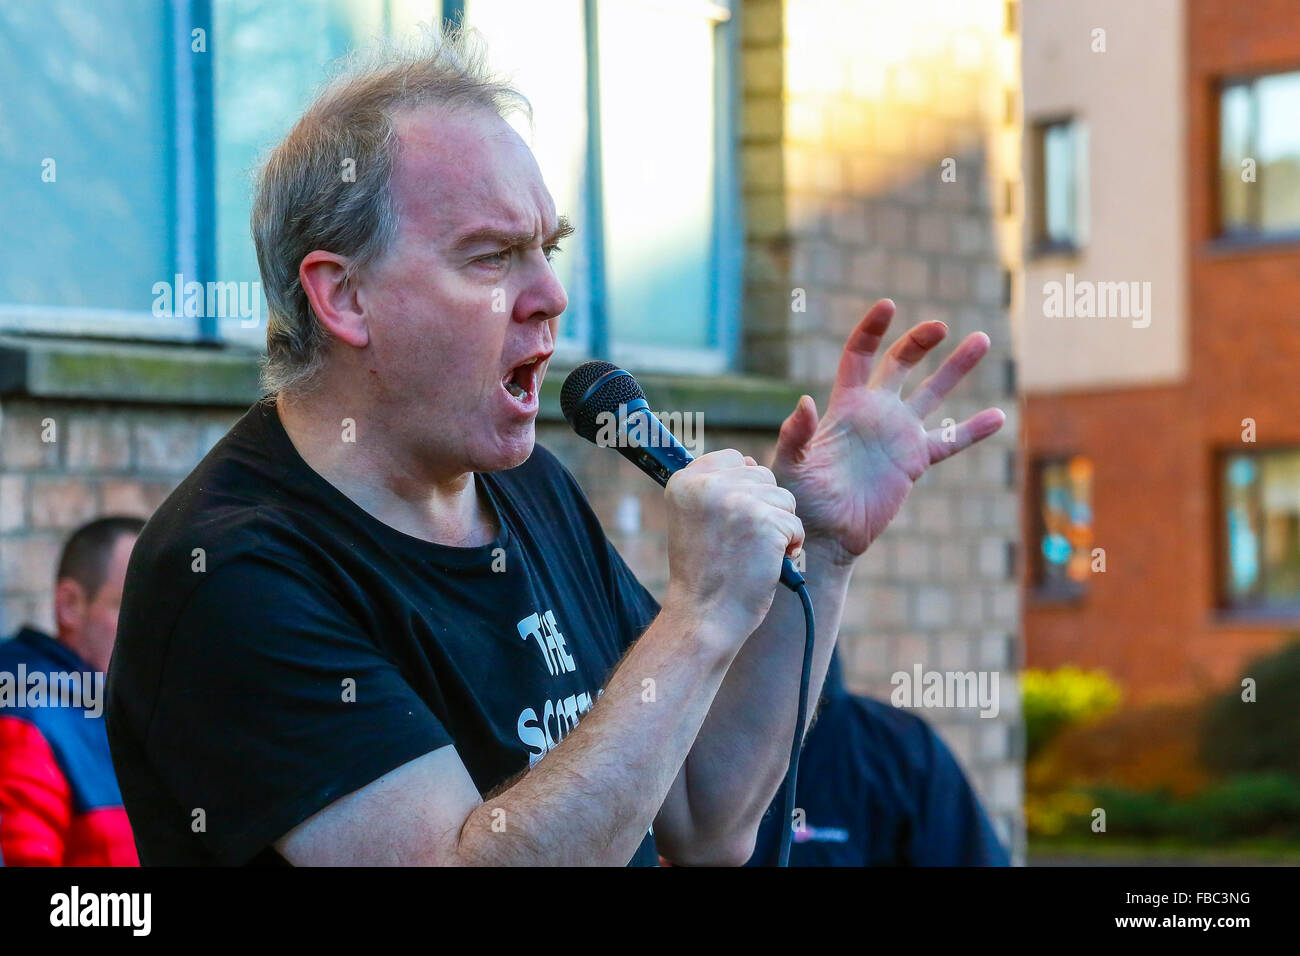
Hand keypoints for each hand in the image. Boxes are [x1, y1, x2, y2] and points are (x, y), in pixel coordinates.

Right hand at [663, 449, 803, 640]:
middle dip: (763, 508)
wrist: (704, 617)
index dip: (741, 489)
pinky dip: (790, 546)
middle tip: (740, 543)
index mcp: (684, 481)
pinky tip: (767, 563)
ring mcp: (737, 501)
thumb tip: (751, 460)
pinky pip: (795, 523)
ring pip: (783, 497)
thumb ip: (715, 487)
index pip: (732, 458)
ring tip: (753, 553)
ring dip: (779, 527)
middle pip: (761, 474)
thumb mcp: (693, 519)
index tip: (728, 522)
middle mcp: (708, 485)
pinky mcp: (765, 521)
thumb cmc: (703, 574)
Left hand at [771, 298, 1004, 564]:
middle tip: (940, 327)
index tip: (888, 306)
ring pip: (934, 394)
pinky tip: (998, 416)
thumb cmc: (800, 498)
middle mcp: (875, 413)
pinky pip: (950, 441)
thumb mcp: (790, 463)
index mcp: (845, 405)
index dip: (872, 329)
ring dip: (957, 368)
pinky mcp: (914, 461)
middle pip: (901, 364)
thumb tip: (804, 401)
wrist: (824, 534)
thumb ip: (795, 433)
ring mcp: (898, 435)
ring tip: (982, 340)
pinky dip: (973, 430)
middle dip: (919, 342)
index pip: (859, 356)